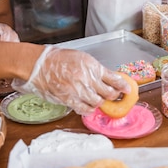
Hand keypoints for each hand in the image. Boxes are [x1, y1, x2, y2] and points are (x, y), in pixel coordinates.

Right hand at [11, 46, 130, 114]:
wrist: (40, 65)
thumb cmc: (59, 59)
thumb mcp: (81, 58)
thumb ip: (96, 69)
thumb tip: (109, 79)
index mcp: (92, 66)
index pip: (114, 79)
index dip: (124, 86)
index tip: (128, 90)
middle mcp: (87, 79)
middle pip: (110, 93)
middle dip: (113, 96)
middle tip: (113, 95)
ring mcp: (79, 91)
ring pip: (99, 103)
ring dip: (101, 102)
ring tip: (98, 99)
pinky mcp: (70, 100)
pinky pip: (85, 109)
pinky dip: (89, 109)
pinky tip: (88, 105)